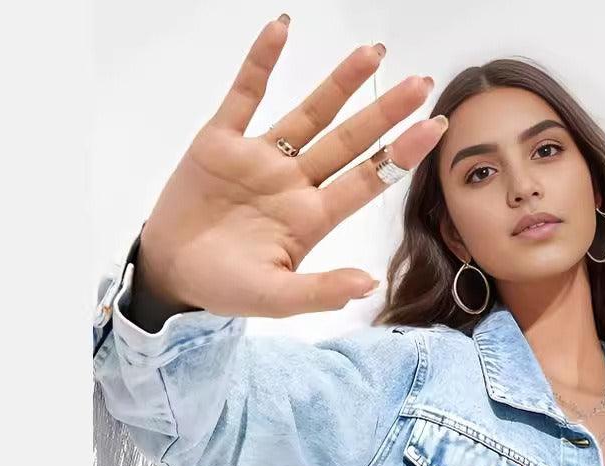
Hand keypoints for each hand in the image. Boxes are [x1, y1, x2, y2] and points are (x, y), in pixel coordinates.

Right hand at [136, 18, 446, 318]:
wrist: (171, 275)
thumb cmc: (225, 288)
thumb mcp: (276, 297)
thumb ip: (320, 291)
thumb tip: (368, 283)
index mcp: (312, 218)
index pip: (366, 181)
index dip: (400, 154)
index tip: (433, 128)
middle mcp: (294, 183)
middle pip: (348, 141)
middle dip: (384, 112)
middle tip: (420, 84)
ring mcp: (260, 159)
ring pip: (309, 113)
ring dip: (340, 83)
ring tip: (373, 53)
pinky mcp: (221, 142)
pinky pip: (244, 95)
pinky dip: (261, 62)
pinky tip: (282, 29)